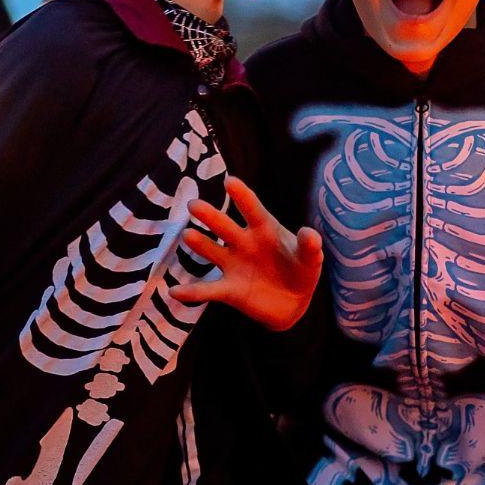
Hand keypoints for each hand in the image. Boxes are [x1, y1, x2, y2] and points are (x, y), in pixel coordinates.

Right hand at [170, 176, 323, 329]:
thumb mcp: (310, 260)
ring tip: (188, 236)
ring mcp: (233, 265)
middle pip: (225, 226)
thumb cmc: (301, 271)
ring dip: (200, 244)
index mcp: (264, 230)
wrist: (294, 302)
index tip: (230, 181)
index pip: (253, 210)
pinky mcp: (229, 290)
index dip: (242, 196)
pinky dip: (191, 292)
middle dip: (211, 216)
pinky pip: (208, 290)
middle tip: (194, 205)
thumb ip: (309, 247)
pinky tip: (174, 292)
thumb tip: (310, 234)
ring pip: (212, 252)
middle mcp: (244, 243)